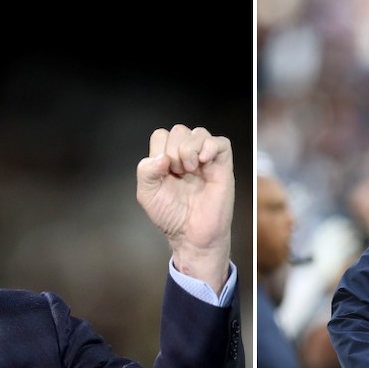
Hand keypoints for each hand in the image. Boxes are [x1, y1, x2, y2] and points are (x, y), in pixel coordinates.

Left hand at [136, 125, 233, 294]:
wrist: (192, 236)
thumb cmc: (172, 217)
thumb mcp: (147, 194)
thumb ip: (146, 171)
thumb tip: (161, 157)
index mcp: (167, 160)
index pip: (161, 136)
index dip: (160, 150)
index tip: (163, 173)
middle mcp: (187, 157)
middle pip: (179, 131)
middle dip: (174, 151)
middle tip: (178, 174)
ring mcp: (206, 160)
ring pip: (198, 133)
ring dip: (189, 150)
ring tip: (190, 171)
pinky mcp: (223, 166)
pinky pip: (220, 143)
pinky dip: (210, 147)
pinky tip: (203, 163)